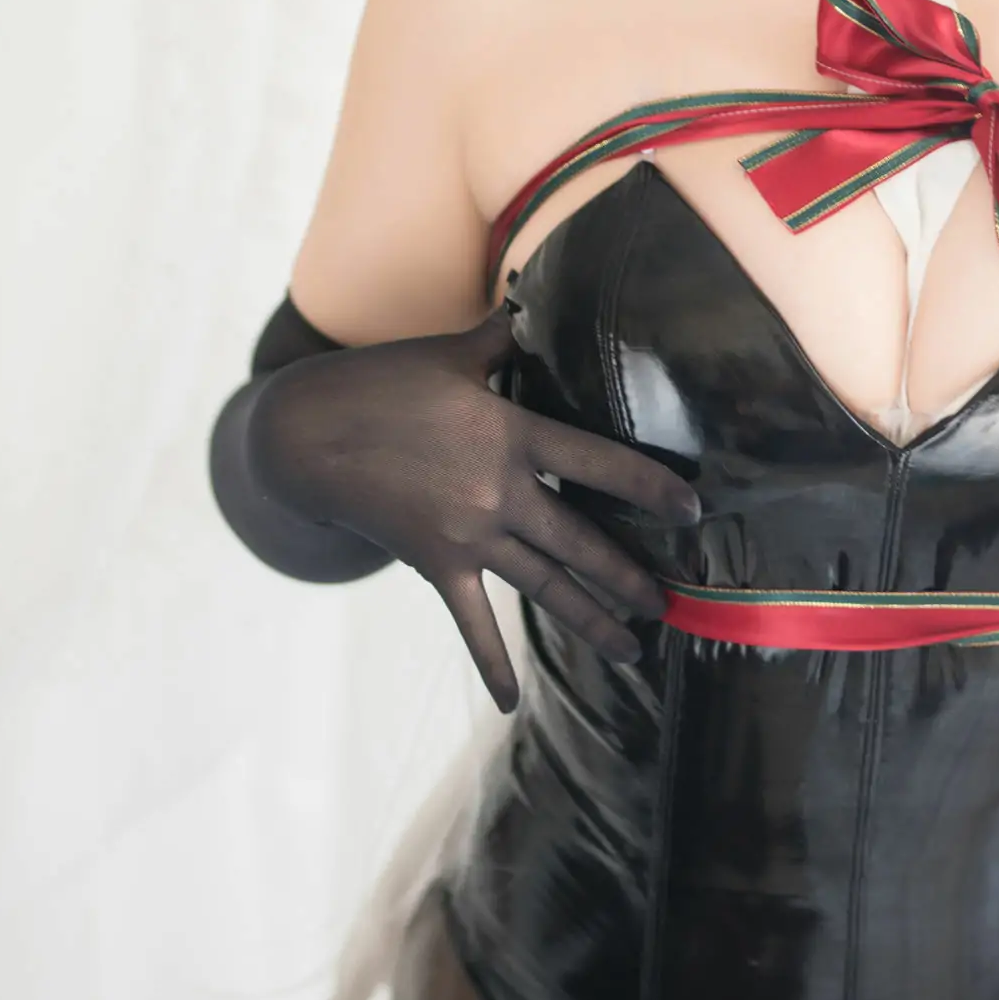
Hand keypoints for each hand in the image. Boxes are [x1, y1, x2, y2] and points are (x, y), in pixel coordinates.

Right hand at [248, 307, 699, 710]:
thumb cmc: (381, 382)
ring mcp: (468, 534)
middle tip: (670, 604)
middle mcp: (500, 491)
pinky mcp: (435, 564)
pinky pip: (472, 622)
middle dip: (630, 579)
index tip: (693, 512)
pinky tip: (512, 701)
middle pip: (583, 543)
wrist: (305, 435)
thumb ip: (502, 336)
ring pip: (545, 586)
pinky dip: (492, 663)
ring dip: (591, 621)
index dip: (652, 489)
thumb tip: (535, 297)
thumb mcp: (450, 353)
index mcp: (512, 434)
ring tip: (632, 647)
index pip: (601, 464)